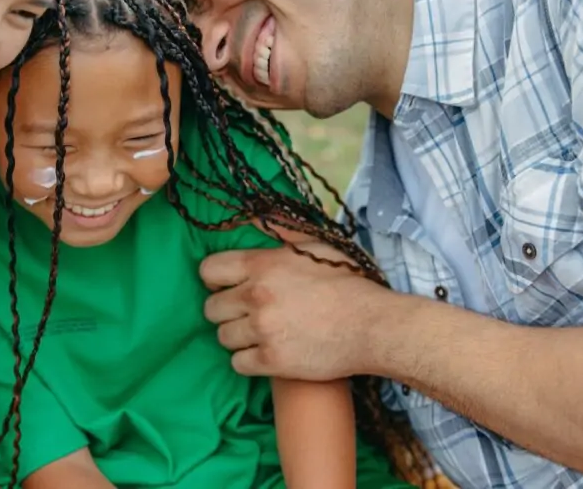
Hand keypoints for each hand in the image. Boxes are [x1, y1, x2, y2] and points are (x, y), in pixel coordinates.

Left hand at [200, 241, 393, 380]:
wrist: (373, 325)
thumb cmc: (347, 283)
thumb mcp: (314, 245)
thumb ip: (280, 234)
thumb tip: (249, 218)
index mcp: (262, 265)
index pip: (208, 270)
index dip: (214, 280)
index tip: (226, 287)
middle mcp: (255, 295)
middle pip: (211, 308)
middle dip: (226, 311)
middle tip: (247, 314)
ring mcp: (262, 330)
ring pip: (223, 337)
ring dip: (239, 337)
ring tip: (262, 334)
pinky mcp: (272, 360)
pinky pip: (237, 363)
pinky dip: (249, 361)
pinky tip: (266, 353)